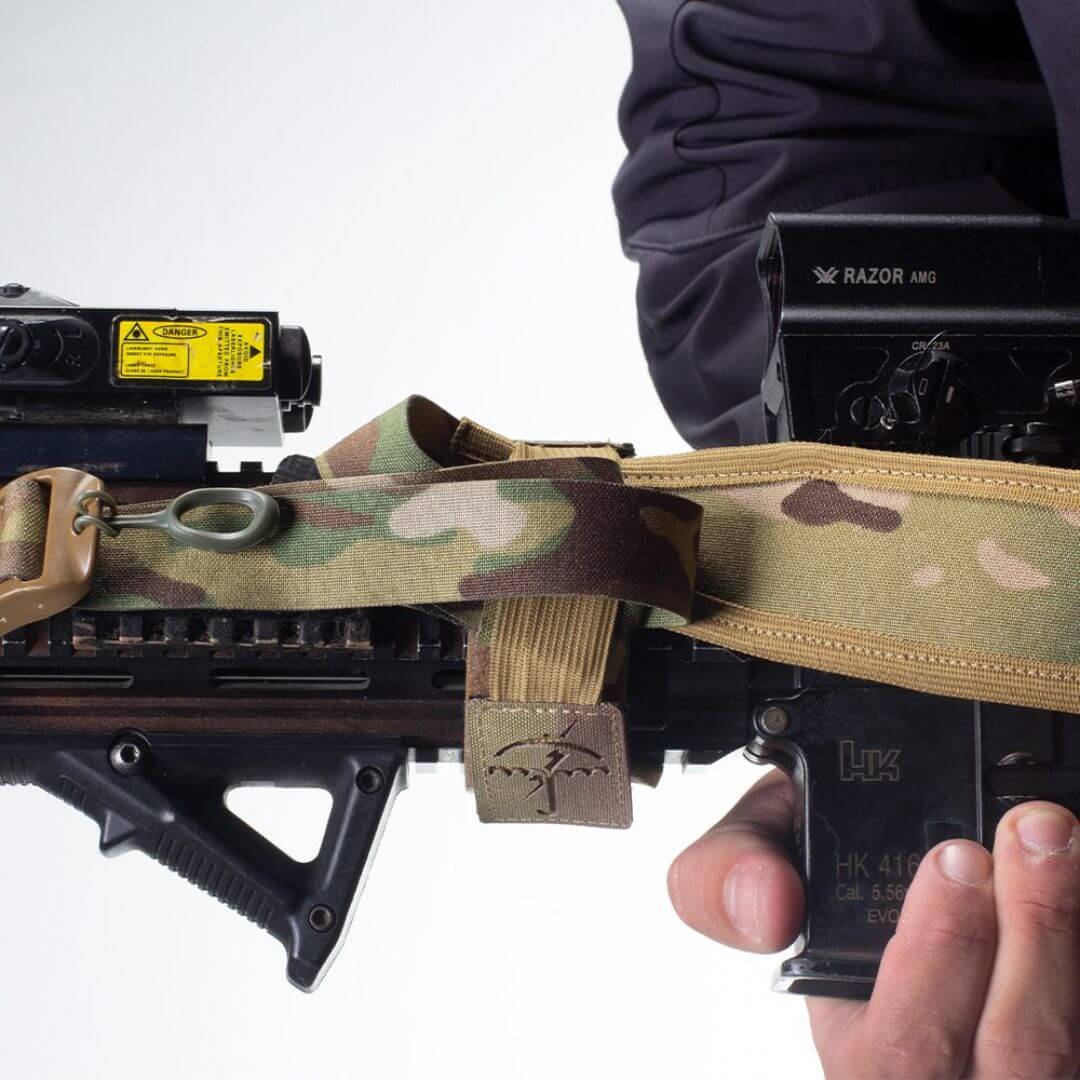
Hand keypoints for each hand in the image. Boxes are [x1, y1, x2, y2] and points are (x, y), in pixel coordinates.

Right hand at [668, 770, 1079, 1078]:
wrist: (915, 887)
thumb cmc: (828, 884)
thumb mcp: (758, 854)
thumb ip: (722, 873)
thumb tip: (767, 905)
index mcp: (862, 1055)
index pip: (900, 1052)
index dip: (938, 958)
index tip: (952, 859)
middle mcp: (950, 1078)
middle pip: (1019, 1055)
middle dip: (1034, 932)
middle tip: (1033, 830)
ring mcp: (1017, 1066)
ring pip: (1070, 1049)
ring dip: (1072, 934)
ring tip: (1061, 838)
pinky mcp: (1068, 1042)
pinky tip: (1078, 881)